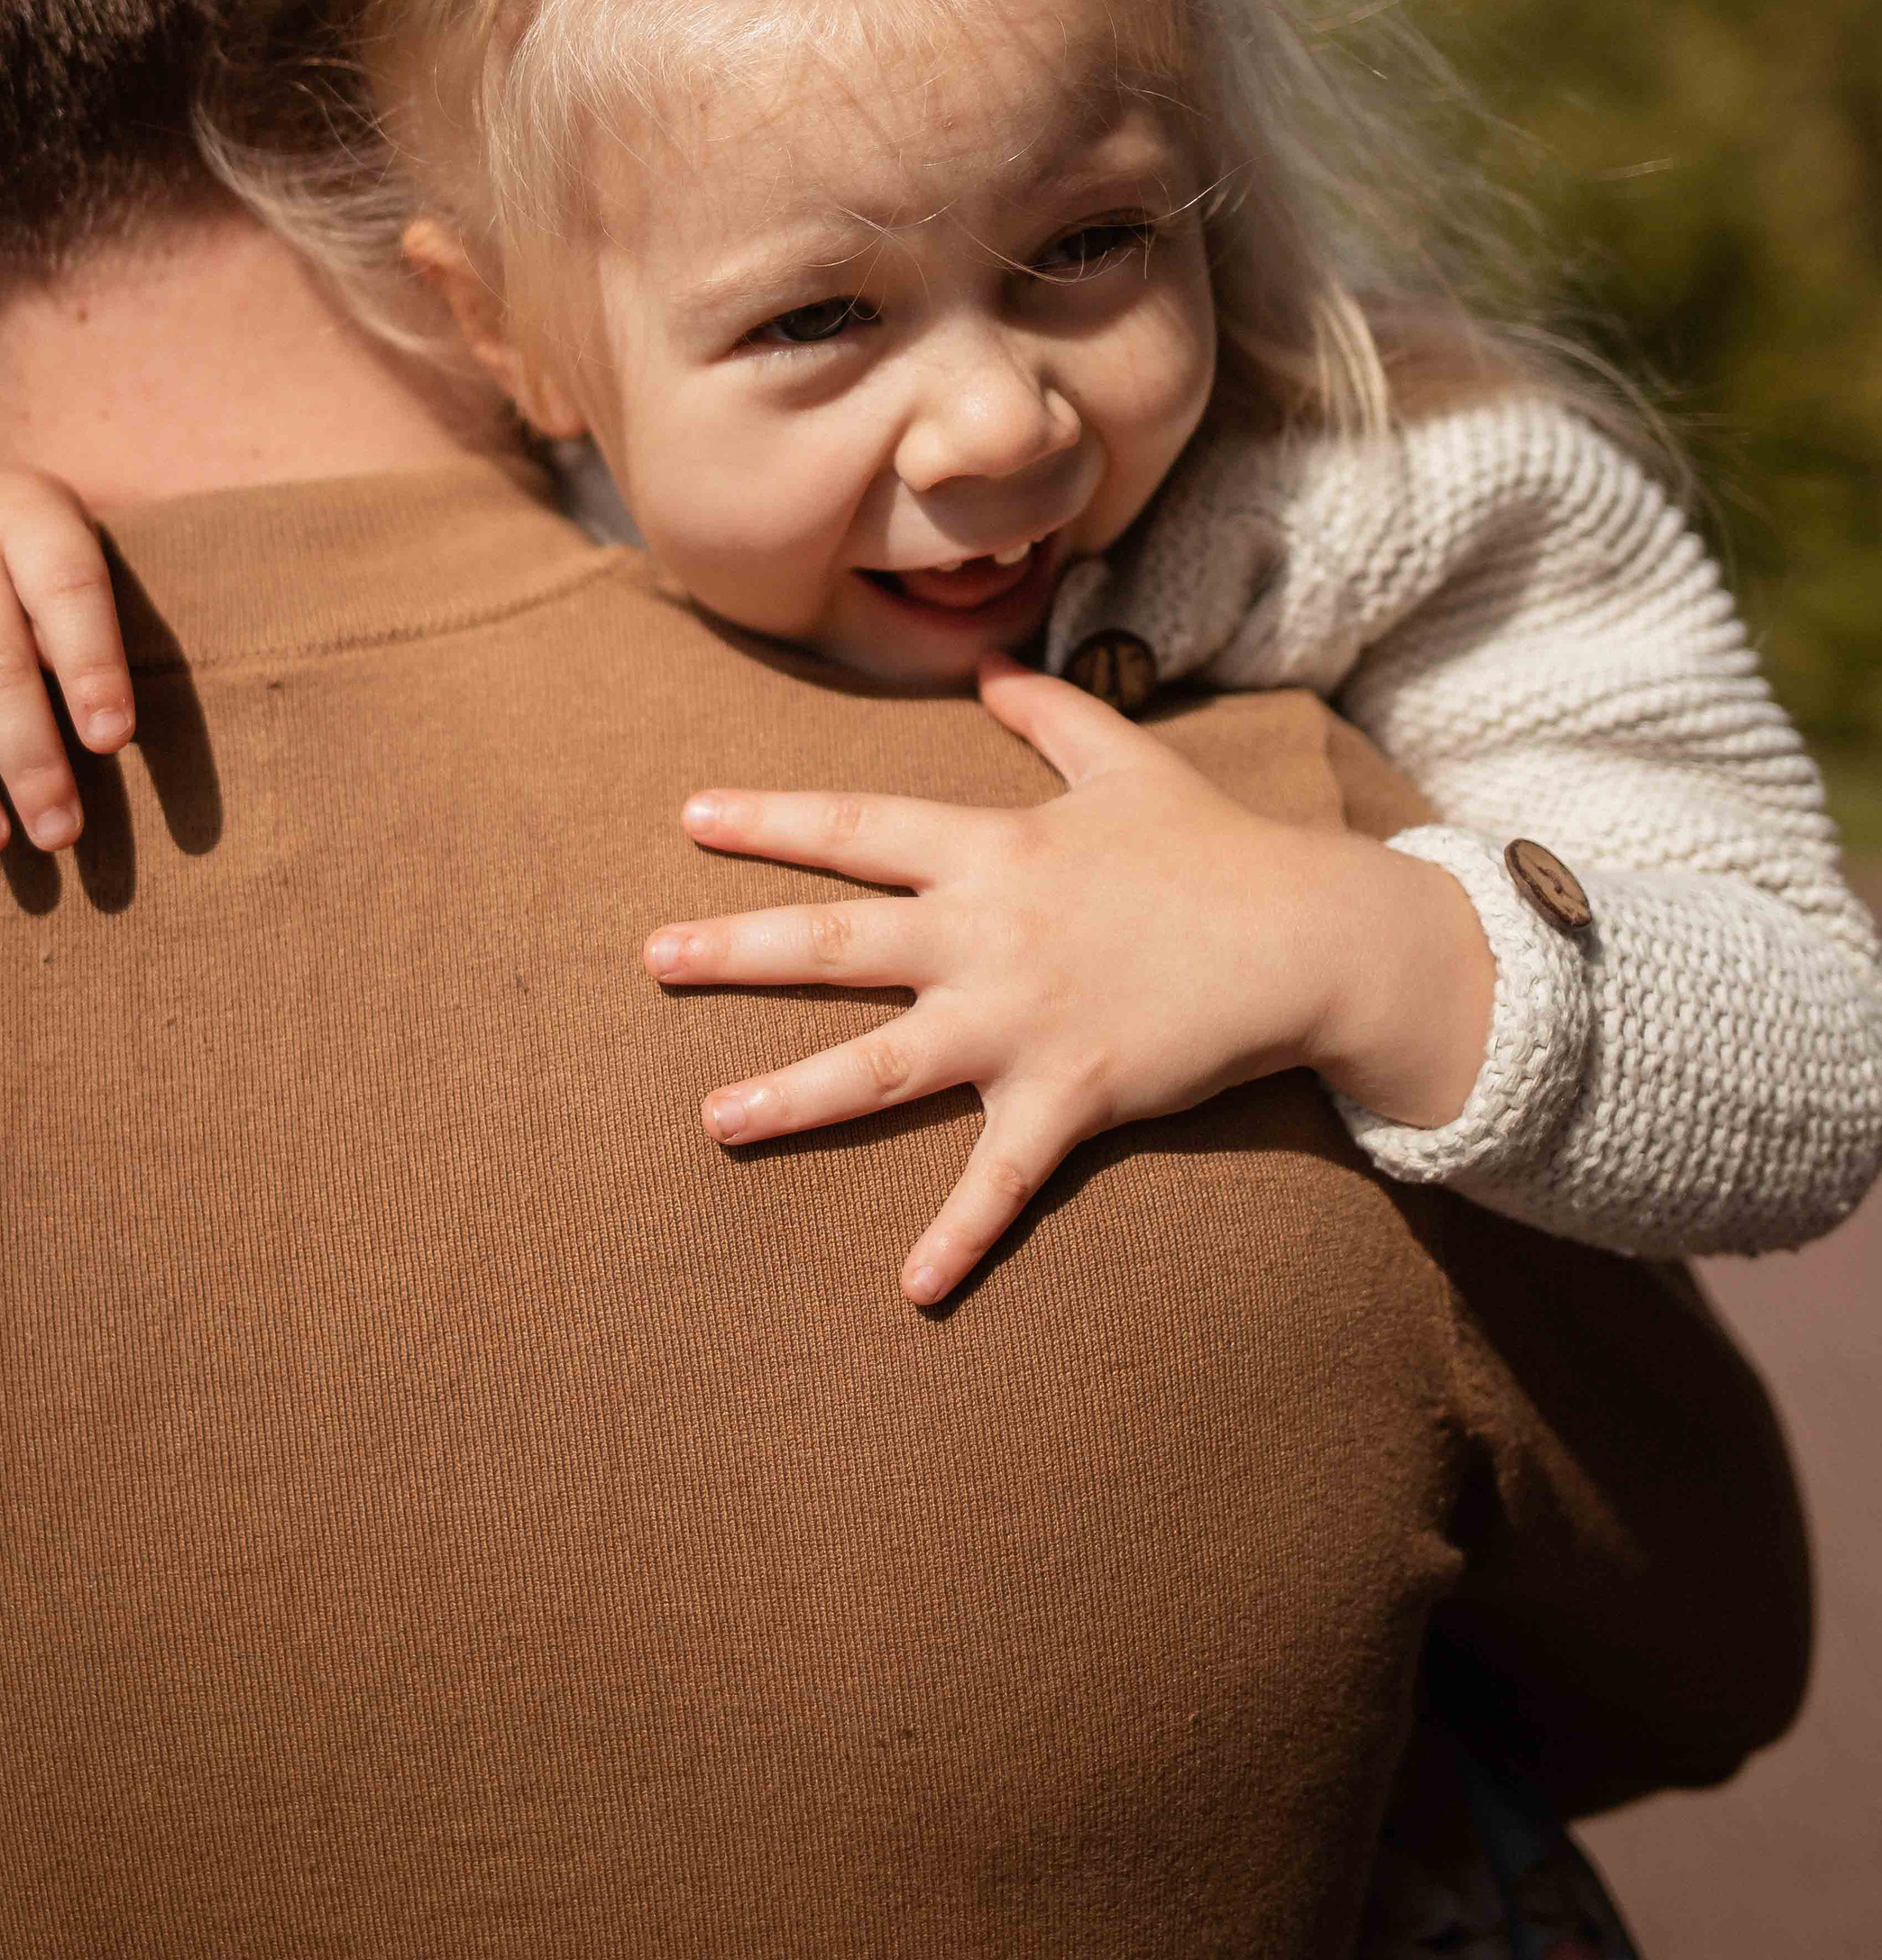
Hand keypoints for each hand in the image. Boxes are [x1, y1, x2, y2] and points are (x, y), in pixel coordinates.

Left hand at [645, 654, 1494, 1305]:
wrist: (1309, 934)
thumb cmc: (1213, 847)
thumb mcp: (1126, 761)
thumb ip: (1049, 715)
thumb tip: (990, 669)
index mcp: (994, 850)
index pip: (858, 830)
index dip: (772, 821)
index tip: (690, 819)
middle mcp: (988, 933)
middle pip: (838, 943)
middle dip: (737, 951)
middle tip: (651, 958)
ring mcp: (1023, 1019)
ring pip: (883, 1066)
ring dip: (793, 1096)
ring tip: (713, 1118)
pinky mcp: (1072, 1094)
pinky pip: (1002, 1178)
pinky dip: (960, 1237)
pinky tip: (912, 1290)